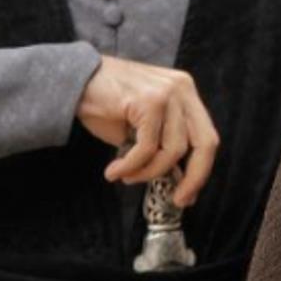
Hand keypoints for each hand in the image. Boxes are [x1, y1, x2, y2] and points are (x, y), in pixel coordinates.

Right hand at [76, 55, 218, 206]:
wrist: (73, 80)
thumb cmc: (105, 105)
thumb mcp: (142, 128)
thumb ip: (162, 148)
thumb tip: (180, 184)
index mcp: (186, 94)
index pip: (207, 137)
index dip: (201, 170)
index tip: (188, 195)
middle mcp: (182, 90)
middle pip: (204, 143)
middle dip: (192, 178)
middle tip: (175, 199)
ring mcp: (167, 93)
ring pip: (172, 150)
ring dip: (148, 172)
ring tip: (126, 177)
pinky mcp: (148, 101)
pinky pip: (147, 147)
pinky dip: (131, 165)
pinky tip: (114, 171)